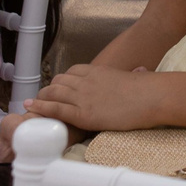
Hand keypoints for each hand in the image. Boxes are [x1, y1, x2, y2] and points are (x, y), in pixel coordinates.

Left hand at [27, 62, 159, 134]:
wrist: (152, 97)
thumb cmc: (148, 89)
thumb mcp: (134, 76)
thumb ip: (131, 76)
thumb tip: (142, 72)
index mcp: (97, 71)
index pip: (71, 72)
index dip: (61, 81)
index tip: (57, 87)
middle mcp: (86, 81)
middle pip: (59, 82)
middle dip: (48, 89)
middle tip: (41, 98)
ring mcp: (83, 97)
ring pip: (53, 94)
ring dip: (41, 99)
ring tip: (33, 104)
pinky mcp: (83, 114)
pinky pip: (57, 109)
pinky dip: (42, 108)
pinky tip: (33, 110)